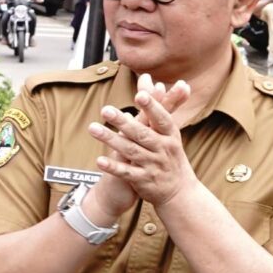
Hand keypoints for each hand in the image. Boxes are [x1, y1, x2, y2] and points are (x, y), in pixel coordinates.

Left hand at [89, 76, 197, 209]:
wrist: (179, 191)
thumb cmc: (171, 155)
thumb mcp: (170, 132)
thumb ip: (163, 107)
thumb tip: (161, 80)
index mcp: (170, 136)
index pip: (161, 119)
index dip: (152, 107)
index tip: (140, 95)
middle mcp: (163, 149)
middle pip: (142, 134)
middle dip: (123, 122)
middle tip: (105, 110)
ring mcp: (153, 165)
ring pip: (131, 151)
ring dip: (111, 140)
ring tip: (93, 128)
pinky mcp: (143, 180)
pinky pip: (126, 173)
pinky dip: (113, 167)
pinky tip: (99, 160)